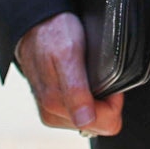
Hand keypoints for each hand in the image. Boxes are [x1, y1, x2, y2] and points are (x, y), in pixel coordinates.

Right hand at [15, 12, 125, 135]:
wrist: (35, 24)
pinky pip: (84, 113)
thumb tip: (84, 121)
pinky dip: (90, 97)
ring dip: (97, 98)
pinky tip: (82, 79)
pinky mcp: (54, 108)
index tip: (108, 78)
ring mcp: (53, 112)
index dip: (114, 100)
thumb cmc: (54, 34)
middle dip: (106, 101)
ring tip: (87, 74)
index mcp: (56, 107)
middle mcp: (52, 114)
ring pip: (93, 120)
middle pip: (100, 124)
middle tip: (97, 74)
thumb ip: (75, 90)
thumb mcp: (68, 54)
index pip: (107, 123)